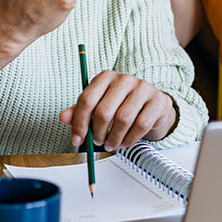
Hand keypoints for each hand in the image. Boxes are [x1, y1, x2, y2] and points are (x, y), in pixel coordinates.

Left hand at [59, 70, 176, 151]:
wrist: (153, 106)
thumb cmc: (122, 105)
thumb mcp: (99, 105)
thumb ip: (80, 111)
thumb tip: (64, 117)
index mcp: (106, 77)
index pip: (87, 99)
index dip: (79, 123)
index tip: (77, 139)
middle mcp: (124, 79)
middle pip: (104, 111)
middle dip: (97, 133)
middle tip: (97, 142)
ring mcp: (143, 89)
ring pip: (123, 120)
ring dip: (113, 138)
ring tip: (111, 144)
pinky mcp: (157, 101)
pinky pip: (141, 125)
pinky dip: (130, 139)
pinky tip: (125, 142)